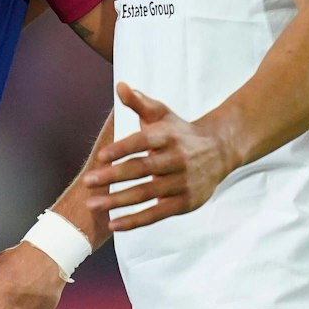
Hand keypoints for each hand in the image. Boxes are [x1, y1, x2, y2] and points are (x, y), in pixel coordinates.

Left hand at [84, 82, 238, 230]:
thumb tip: (120, 85)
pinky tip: (113, 223)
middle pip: (142, 169)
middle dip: (113, 176)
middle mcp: (177, 159)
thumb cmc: (180, 131)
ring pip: (146, 193)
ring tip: (93, 203)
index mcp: (169, 136)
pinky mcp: (185, 202)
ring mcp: (182, 182)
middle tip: (88, 181)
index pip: (143, 142)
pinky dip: (135, 221)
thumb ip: (139, 103)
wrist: (220, 151)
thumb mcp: (162, 114)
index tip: (101, 157)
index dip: (122, 149)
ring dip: (118, 200)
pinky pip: (156, 214)